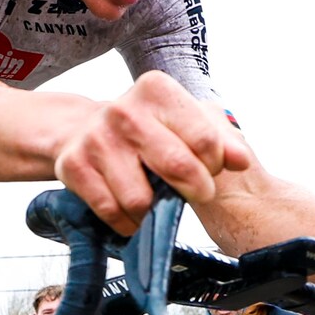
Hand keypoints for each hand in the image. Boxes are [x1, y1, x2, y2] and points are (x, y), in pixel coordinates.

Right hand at [54, 72, 253, 232]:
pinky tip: (133, 213)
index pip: (205, 139)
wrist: (82, 130)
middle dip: (195, 189)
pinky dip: (129, 223)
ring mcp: (96, 139)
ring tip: (158, 201)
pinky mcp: (73, 167)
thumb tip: (240, 160)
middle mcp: (123, 111)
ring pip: (141, 200)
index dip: (215, 164)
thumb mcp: (187, 122)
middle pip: (177, 167)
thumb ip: (222, 140)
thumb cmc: (146, 129)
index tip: (210, 169)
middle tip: (197, 192)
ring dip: (156, 212)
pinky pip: (112, 213)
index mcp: (156, 90)